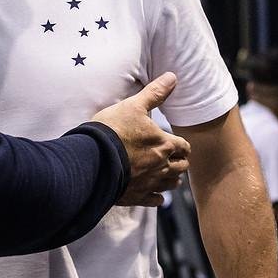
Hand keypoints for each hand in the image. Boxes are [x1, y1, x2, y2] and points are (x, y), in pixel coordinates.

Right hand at [92, 72, 189, 205]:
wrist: (92, 157)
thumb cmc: (113, 129)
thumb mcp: (133, 105)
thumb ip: (155, 93)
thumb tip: (172, 77)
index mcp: (164, 145)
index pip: (185, 146)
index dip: (181, 144)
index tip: (175, 142)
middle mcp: (162, 166)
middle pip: (182, 167)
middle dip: (179, 161)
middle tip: (170, 156)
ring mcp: (150, 183)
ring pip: (171, 185)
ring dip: (170, 178)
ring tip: (163, 172)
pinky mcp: (137, 196)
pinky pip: (155, 201)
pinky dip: (156, 196)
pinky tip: (151, 191)